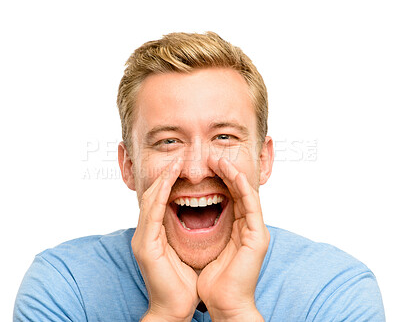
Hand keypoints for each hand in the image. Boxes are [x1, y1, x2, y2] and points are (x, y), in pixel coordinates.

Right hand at [131, 157, 198, 321]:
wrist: (174, 308)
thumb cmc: (182, 283)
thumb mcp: (182, 251)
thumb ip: (180, 233)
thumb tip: (192, 216)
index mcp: (154, 235)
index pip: (159, 202)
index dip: (167, 183)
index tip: (180, 167)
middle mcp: (145, 234)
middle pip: (152, 197)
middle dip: (164, 177)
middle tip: (178, 159)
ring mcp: (142, 240)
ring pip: (150, 201)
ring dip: (162, 181)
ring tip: (174, 164)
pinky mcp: (145, 247)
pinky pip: (152, 215)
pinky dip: (160, 197)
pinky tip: (168, 183)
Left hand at [197, 157, 268, 321]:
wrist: (224, 305)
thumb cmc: (213, 282)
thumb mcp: (206, 249)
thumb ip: (205, 231)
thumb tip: (189, 216)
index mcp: (237, 230)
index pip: (229, 197)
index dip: (218, 180)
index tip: (204, 166)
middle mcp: (248, 227)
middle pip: (238, 192)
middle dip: (226, 172)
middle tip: (212, 156)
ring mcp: (255, 231)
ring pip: (246, 194)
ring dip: (234, 175)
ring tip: (220, 159)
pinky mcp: (258, 236)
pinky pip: (251, 205)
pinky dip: (242, 187)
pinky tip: (233, 174)